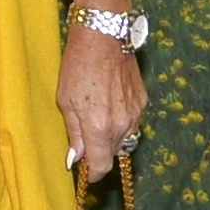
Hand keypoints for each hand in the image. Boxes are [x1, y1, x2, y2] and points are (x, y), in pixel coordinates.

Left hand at [57, 23, 146, 178]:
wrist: (104, 35)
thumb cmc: (78, 65)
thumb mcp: (66, 101)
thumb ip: (74, 134)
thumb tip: (76, 160)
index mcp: (100, 127)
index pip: (102, 166)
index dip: (92, 174)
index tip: (85, 173)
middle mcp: (123, 124)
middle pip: (112, 154)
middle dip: (98, 152)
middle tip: (84, 138)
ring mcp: (136, 113)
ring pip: (124, 139)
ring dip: (110, 137)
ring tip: (95, 115)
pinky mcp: (143, 101)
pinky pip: (132, 122)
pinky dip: (120, 121)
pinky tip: (108, 103)